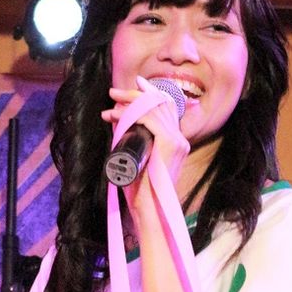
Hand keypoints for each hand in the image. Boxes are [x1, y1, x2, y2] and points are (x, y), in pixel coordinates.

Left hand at [102, 76, 189, 199]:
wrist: (149, 208)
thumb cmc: (140, 191)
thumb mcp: (137, 160)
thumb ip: (133, 144)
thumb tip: (118, 124)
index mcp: (177, 143)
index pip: (167, 108)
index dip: (151, 93)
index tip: (135, 84)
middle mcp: (180, 140)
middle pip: (160, 104)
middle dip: (135, 94)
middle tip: (114, 92)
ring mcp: (177, 141)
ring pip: (153, 109)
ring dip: (129, 102)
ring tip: (111, 103)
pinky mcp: (170, 143)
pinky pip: (149, 119)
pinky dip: (131, 113)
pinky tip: (116, 114)